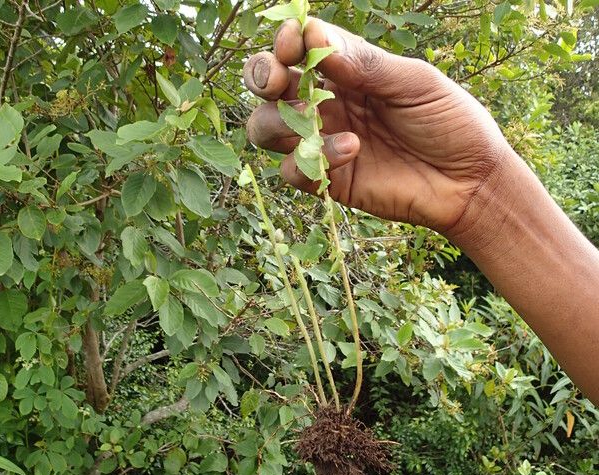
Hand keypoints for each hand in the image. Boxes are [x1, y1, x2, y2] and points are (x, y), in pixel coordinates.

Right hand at [243, 18, 510, 235]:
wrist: (469, 181)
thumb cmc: (450, 122)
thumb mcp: (415, 83)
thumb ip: (366, 65)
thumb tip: (313, 36)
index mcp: (349, 71)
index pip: (301, 49)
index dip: (287, 41)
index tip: (292, 42)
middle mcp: (329, 104)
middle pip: (271, 87)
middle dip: (262, 76)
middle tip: (276, 79)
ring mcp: (325, 143)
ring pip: (268, 128)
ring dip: (276, 120)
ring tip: (309, 117)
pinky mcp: (330, 181)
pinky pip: (295, 170)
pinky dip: (311, 159)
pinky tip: (351, 150)